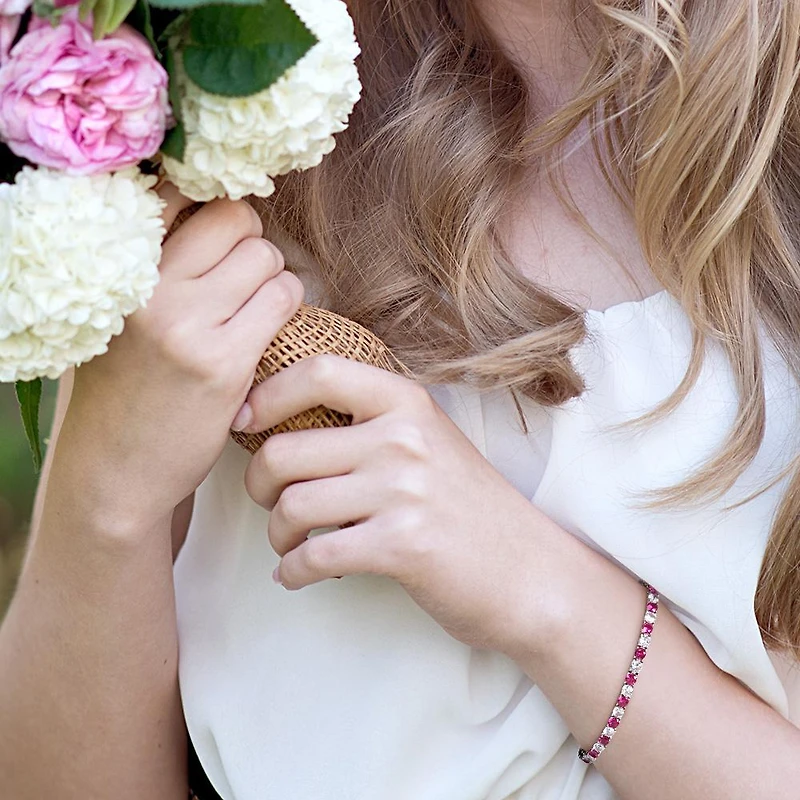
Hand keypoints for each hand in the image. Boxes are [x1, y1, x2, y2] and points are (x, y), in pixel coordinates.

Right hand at [59, 184, 303, 529]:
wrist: (114, 470)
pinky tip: (267, 333)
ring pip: (265, 256)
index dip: (210, 204)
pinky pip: (284, 299)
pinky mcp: (224, 362)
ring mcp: (185, 324)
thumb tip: (214, 207)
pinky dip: (286, 308)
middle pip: (234, 217)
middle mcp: (146, 287)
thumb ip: (156, 264)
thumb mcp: (118, 314)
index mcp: (116, 268)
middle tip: (241, 277)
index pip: (176, 191)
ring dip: (272, 279)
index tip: (221, 231)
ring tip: (252, 310)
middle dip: (249, 242)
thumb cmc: (123, 388)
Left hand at [241, 355, 558, 654]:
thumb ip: (371, 424)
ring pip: (292, 507)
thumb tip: (282, 423)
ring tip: (289, 546)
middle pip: (285, 450)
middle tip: (268, 503)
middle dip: (258, 485)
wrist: (529, 572)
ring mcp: (404, 491)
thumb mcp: (429, 442)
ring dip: (277, 536)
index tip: (245, 420)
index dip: (267, 393)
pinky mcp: (402, 546)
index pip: (318, 371)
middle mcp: (404, 438)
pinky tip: (298, 576)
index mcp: (407, 403)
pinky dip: (292, 574)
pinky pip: (314, 558)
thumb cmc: (468, 508)